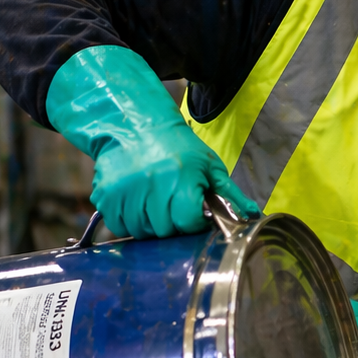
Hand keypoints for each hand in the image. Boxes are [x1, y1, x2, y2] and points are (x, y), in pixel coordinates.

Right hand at [89, 124, 254, 238]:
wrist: (133, 125)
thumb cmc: (177, 148)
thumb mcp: (208, 166)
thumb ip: (229, 194)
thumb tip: (252, 216)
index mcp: (181, 177)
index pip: (188, 223)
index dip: (194, 222)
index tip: (193, 212)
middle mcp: (151, 185)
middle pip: (165, 231)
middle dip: (173, 224)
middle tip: (173, 205)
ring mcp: (125, 192)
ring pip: (142, 232)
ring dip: (151, 224)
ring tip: (155, 202)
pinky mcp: (106, 197)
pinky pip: (120, 226)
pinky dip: (129, 221)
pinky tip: (137, 203)